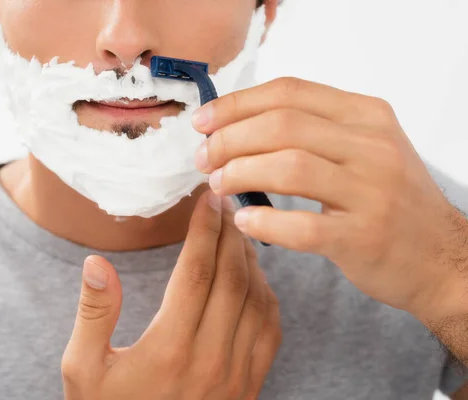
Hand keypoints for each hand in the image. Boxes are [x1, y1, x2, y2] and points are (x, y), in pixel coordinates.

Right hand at [62, 191, 280, 399]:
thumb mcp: (84, 370)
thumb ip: (93, 315)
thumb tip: (97, 263)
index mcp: (169, 349)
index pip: (196, 271)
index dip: (203, 229)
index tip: (205, 199)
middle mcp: (211, 358)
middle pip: (232, 277)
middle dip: (230, 233)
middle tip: (224, 204)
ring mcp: (237, 374)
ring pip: (257, 299)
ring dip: (251, 259)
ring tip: (237, 231)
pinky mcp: (249, 385)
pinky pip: (270, 329)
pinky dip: (267, 294)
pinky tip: (254, 276)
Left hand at [192, 77, 467, 319]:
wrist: (440, 257)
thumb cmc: (388, 200)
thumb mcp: (365, 149)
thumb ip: (313, 132)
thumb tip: (238, 128)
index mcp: (367, 116)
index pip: (290, 93)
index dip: (237, 104)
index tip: (203, 122)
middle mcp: (373, 146)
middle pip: (282, 125)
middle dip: (230, 140)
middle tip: (204, 159)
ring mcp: (372, 191)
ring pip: (289, 167)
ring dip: (240, 173)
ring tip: (217, 185)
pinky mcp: (364, 237)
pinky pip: (302, 225)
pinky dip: (264, 221)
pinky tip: (244, 221)